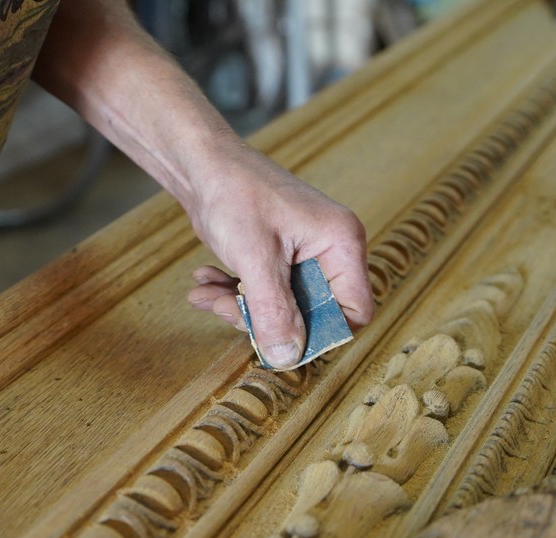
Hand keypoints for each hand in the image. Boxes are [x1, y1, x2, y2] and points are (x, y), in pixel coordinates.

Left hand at [185, 142, 373, 367]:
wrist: (202, 162)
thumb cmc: (235, 194)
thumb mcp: (254, 259)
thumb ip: (273, 311)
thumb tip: (286, 358)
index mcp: (342, 244)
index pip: (353, 311)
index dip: (319, 333)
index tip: (278, 339)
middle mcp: (330, 250)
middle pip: (313, 313)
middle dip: (265, 318)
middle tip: (226, 308)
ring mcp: (304, 253)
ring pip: (283, 305)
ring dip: (242, 307)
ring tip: (205, 293)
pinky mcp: (279, 256)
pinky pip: (265, 290)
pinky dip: (234, 291)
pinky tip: (205, 281)